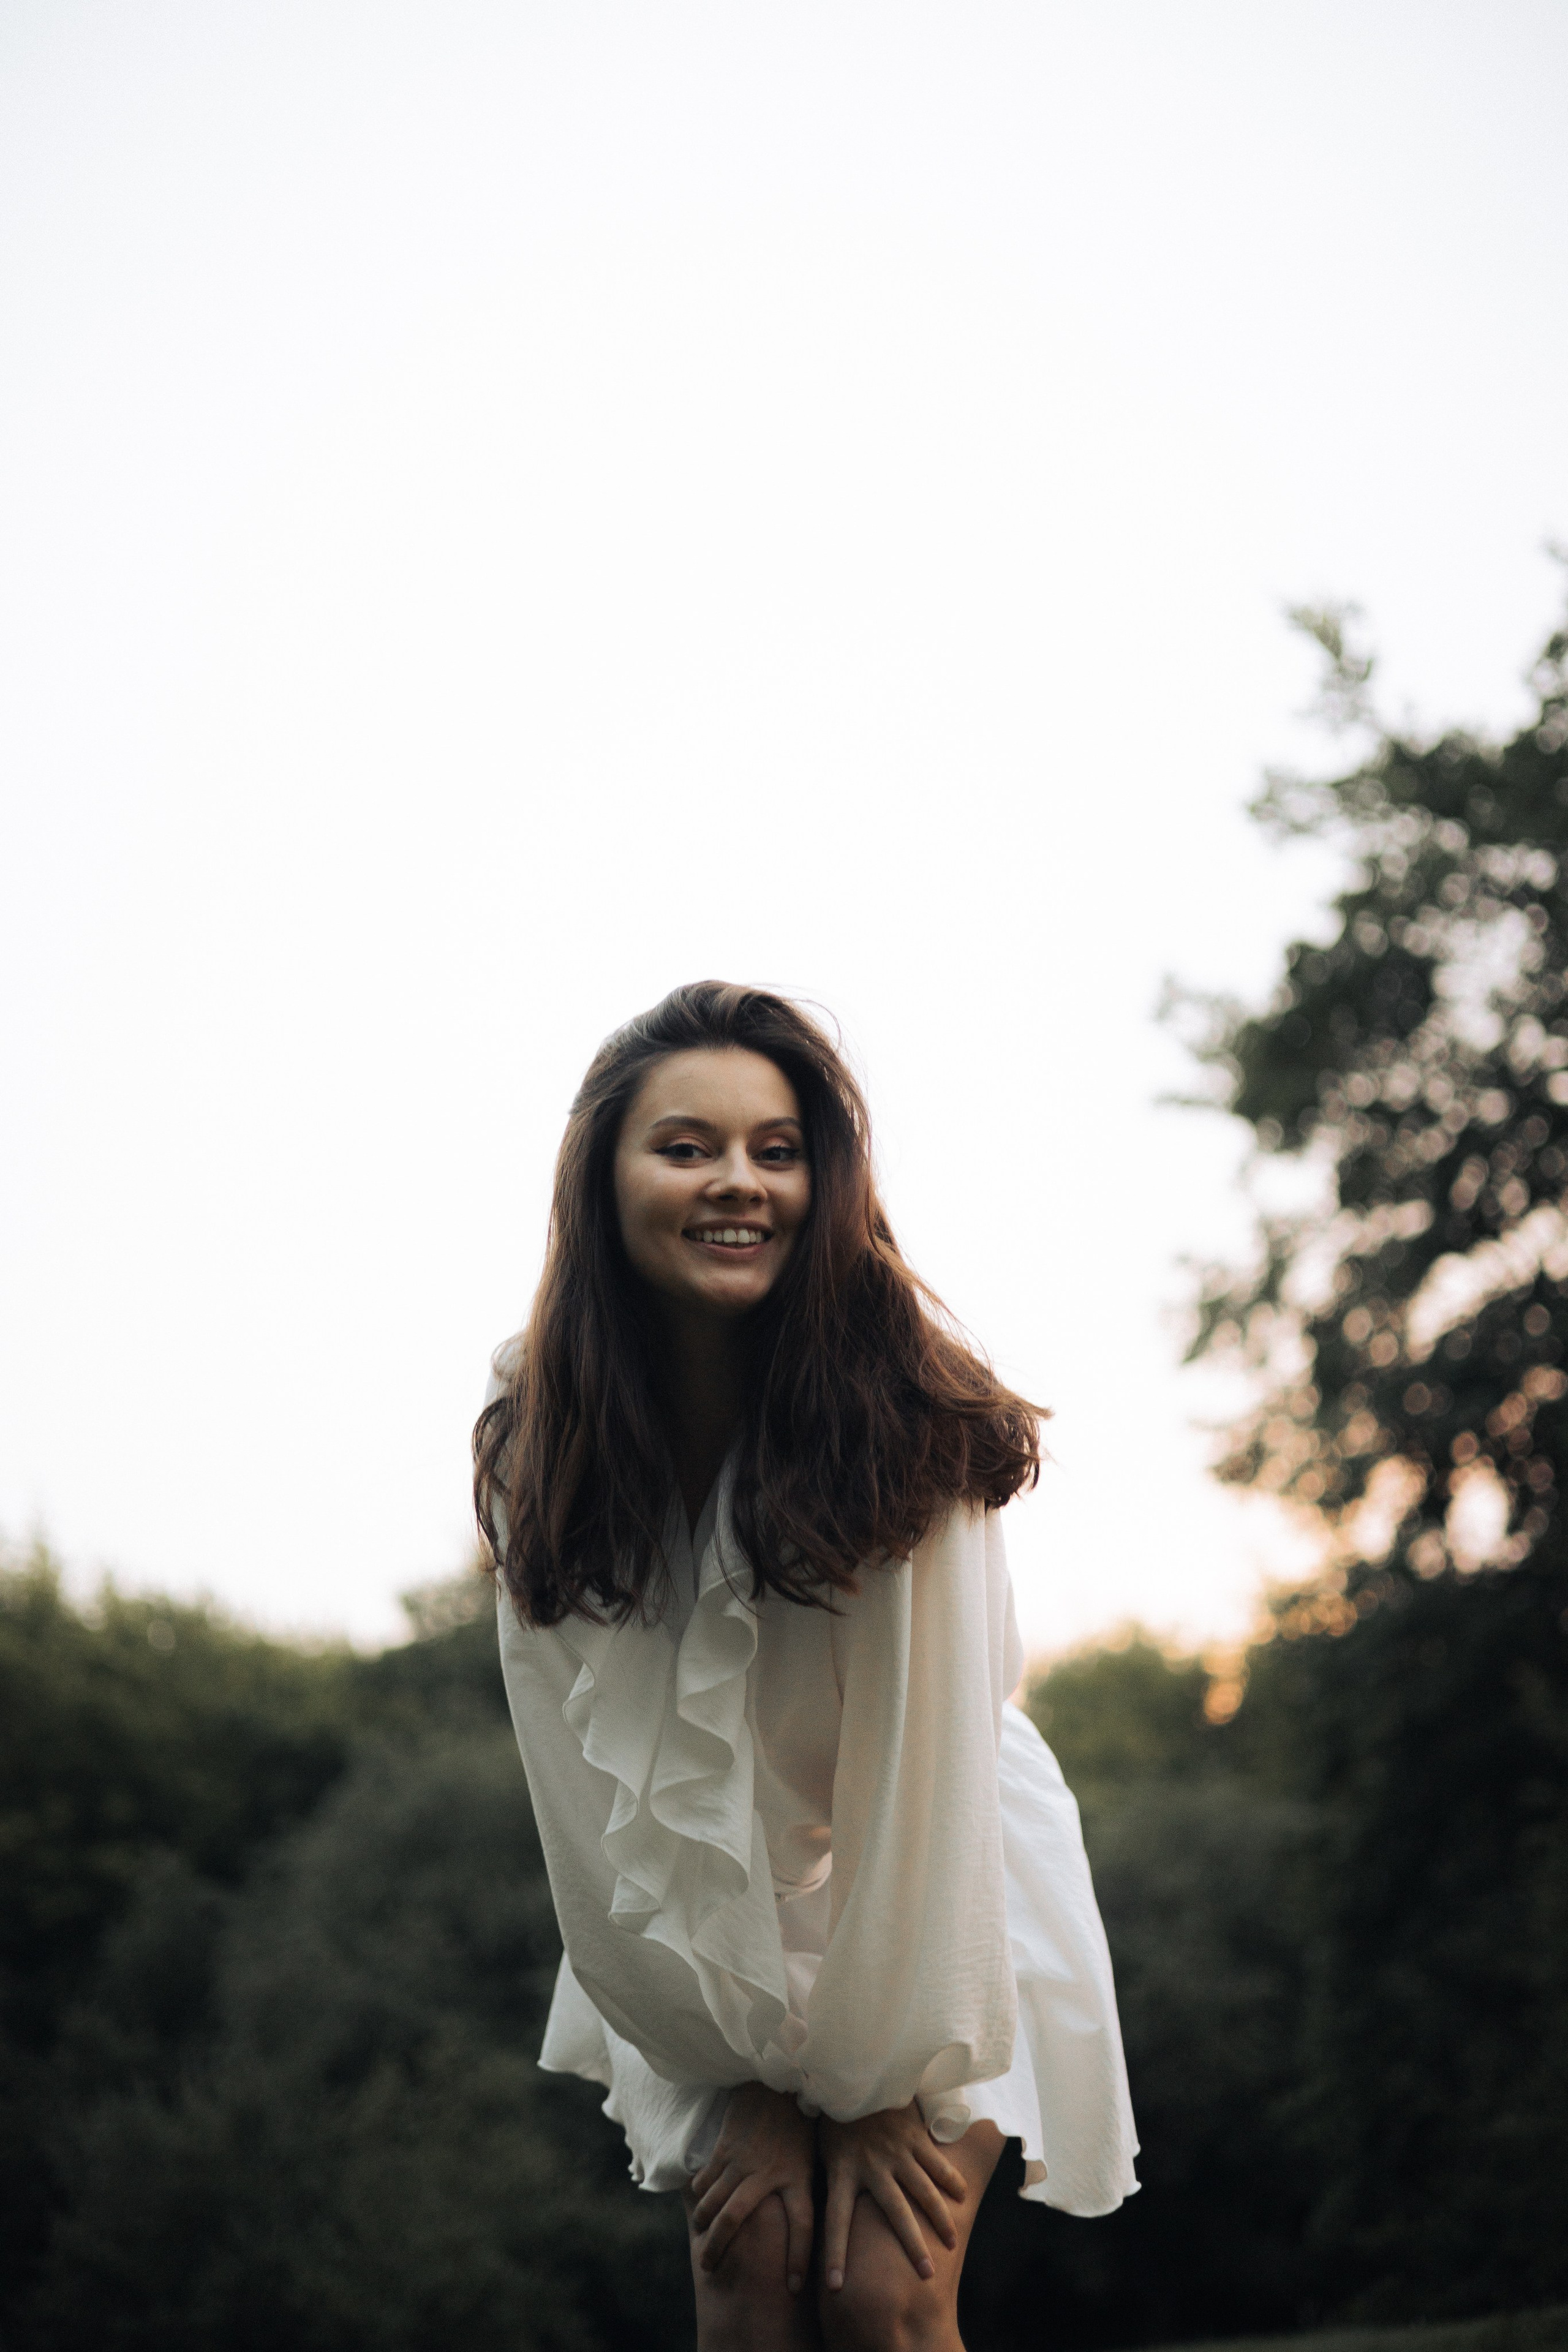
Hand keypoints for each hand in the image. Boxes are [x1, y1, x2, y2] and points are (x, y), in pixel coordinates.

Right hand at [689, 2082, 815, 2293]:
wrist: (780, 2078)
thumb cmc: (802, 2121)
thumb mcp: (815, 2155)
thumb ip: (809, 2186)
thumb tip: (818, 2222)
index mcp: (799, 2175)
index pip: (803, 2225)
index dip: (798, 2258)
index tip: (793, 2287)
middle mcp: (768, 2172)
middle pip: (735, 2219)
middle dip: (718, 2247)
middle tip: (709, 2268)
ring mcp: (743, 2158)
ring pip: (713, 2200)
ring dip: (703, 2223)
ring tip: (700, 2240)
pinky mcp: (726, 2145)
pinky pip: (706, 2177)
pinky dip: (699, 2194)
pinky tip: (699, 2204)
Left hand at [817, 2101, 967, 2291]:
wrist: (853, 2071)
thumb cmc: (833, 2114)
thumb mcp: (822, 2148)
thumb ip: (829, 2177)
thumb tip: (816, 2208)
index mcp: (842, 2170)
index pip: (835, 2220)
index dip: (835, 2253)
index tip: (835, 2286)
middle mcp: (872, 2165)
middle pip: (894, 2213)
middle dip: (911, 2246)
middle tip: (924, 2276)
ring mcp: (896, 2151)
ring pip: (923, 2191)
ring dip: (940, 2219)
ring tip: (951, 2244)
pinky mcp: (913, 2135)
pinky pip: (936, 2162)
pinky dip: (951, 2180)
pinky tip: (962, 2198)